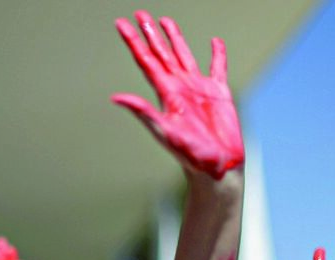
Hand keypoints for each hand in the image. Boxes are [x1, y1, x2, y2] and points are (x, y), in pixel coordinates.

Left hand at [112, 11, 243, 178]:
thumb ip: (143, 111)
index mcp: (166, 94)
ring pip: (183, 56)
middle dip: (150, 33)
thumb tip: (116, 97)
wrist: (216, 168)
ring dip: (174, 38)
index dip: (134, 41)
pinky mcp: (218, 93)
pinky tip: (214, 42)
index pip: (146, 61)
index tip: (121, 23)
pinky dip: (217, 54)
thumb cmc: (190, 155)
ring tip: (165, 20)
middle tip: (140, 13)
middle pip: (161, 54)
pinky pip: (217, 68)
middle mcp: (179, 88)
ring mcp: (198, 89)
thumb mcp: (164, 131)